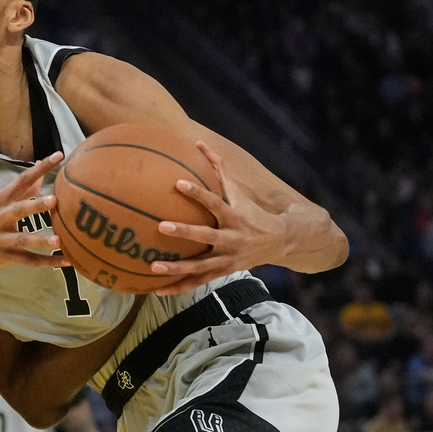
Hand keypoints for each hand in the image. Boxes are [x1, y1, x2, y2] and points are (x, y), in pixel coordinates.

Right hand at [0, 153, 68, 288]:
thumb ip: (19, 193)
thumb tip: (40, 177)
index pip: (21, 180)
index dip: (40, 168)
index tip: (59, 156)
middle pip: (18, 209)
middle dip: (35, 204)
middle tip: (55, 199)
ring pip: (21, 239)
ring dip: (40, 240)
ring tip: (59, 240)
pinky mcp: (0, 257)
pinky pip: (26, 261)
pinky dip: (46, 262)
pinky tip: (65, 262)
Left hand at [148, 142, 284, 295]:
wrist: (279, 242)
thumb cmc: (250, 212)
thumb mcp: (237, 191)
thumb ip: (218, 168)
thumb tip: (199, 142)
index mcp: (234, 216)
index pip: (214, 202)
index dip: (198, 192)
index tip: (178, 182)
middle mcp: (231, 239)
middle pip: (206, 236)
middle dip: (184, 232)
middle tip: (160, 226)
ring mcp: (227, 259)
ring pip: (200, 266)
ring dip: (177, 267)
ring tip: (153, 266)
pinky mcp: (222, 273)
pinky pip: (197, 282)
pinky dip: (178, 286)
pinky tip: (157, 289)